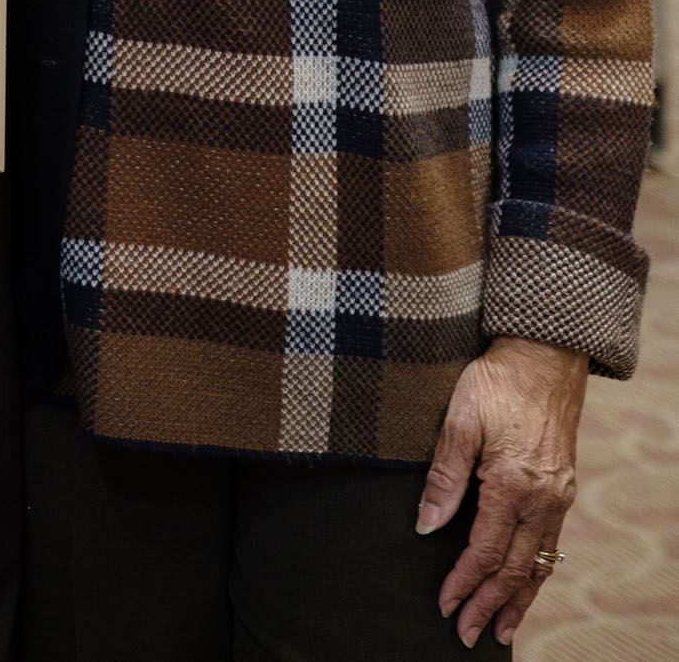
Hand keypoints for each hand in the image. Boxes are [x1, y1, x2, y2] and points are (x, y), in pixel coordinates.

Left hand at [417, 335, 587, 647]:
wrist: (544, 356)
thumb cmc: (496, 381)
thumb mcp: (459, 420)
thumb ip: (443, 476)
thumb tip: (425, 525)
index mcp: (511, 483)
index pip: (484, 550)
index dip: (463, 581)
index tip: (445, 605)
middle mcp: (541, 498)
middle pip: (513, 568)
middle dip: (489, 604)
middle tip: (468, 634)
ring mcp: (558, 496)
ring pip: (538, 563)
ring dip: (519, 600)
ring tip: (501, 631)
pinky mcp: (563, 489)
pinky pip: (551, 545)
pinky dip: (537, 573)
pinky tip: (526, 585)